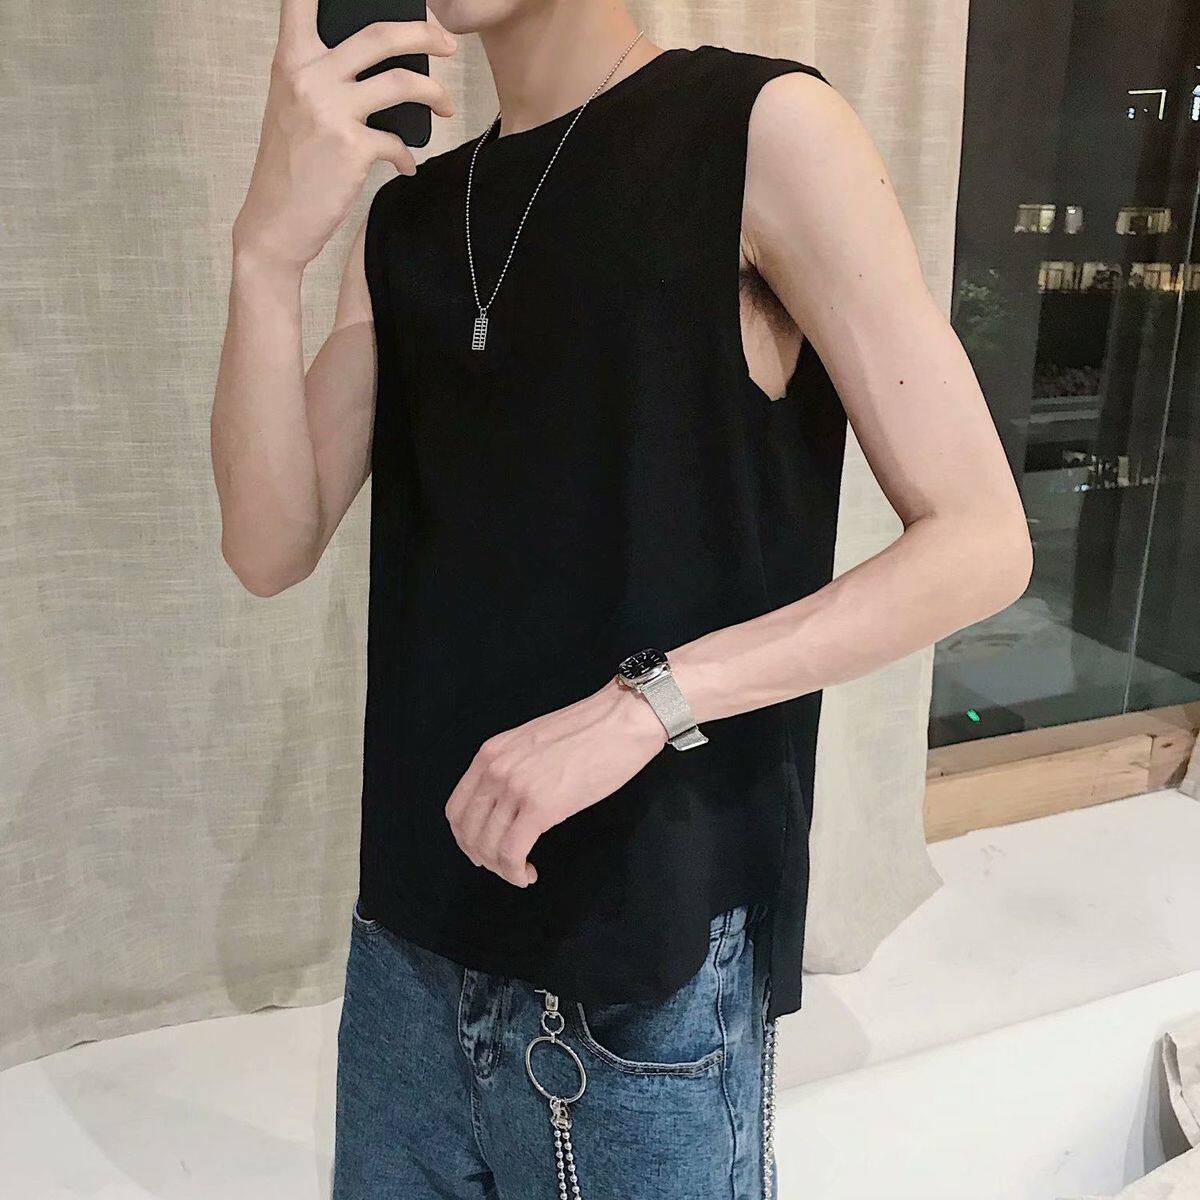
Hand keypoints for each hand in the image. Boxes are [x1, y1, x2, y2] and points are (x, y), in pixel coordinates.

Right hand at [232, 0, 456, 271]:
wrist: (275, 222)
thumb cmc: (289, 166)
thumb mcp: (292, 106)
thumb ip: (320, 76)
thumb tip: (375, 64)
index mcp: (291, 61)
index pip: (302, 1)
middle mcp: (310, 78)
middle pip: (379, 34)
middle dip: (424, 32)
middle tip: (448, 43)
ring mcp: (331, 112)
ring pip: (401, 83)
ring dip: (434, 92)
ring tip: (445, 106)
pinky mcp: (352, 148)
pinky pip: (398, 143)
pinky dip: (408, 156)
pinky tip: (405, 166)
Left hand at [444, 681, 667, 887]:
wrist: (621, 720)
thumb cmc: (589, 730)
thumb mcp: (533, 742)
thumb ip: (512, 768)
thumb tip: (508, 803)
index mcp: (491, 753)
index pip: (457, 808)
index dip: (466, 837)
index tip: (481, 850)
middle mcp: (495, 769)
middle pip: (468, 831)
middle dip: (482, 857)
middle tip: (503, 866)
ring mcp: (516, 788)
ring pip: (488, 846)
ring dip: (501, 868)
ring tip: (521, 872)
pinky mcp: (540, 807)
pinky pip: (512, 853)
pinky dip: (516, 872)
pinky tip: (530, 873)